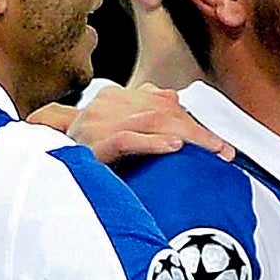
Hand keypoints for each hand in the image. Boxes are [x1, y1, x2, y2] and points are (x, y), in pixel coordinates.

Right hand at [43, 85, 235, 170]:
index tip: (220, 145)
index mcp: (113, 98)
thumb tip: (172, 98)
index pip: (162, 103)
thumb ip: (146, 116)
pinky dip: (154, 143)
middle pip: (161, 110)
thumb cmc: (93, 162)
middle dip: (197, 130)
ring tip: (210, 150)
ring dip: (187, 135)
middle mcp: (104, 104)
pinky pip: (128, 138)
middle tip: (222, 150)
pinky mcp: (92, 143)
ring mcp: (96, 122)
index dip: (194, 121)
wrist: (56, 182)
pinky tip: (175, 149)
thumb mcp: (123, 137)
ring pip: (151, 121)